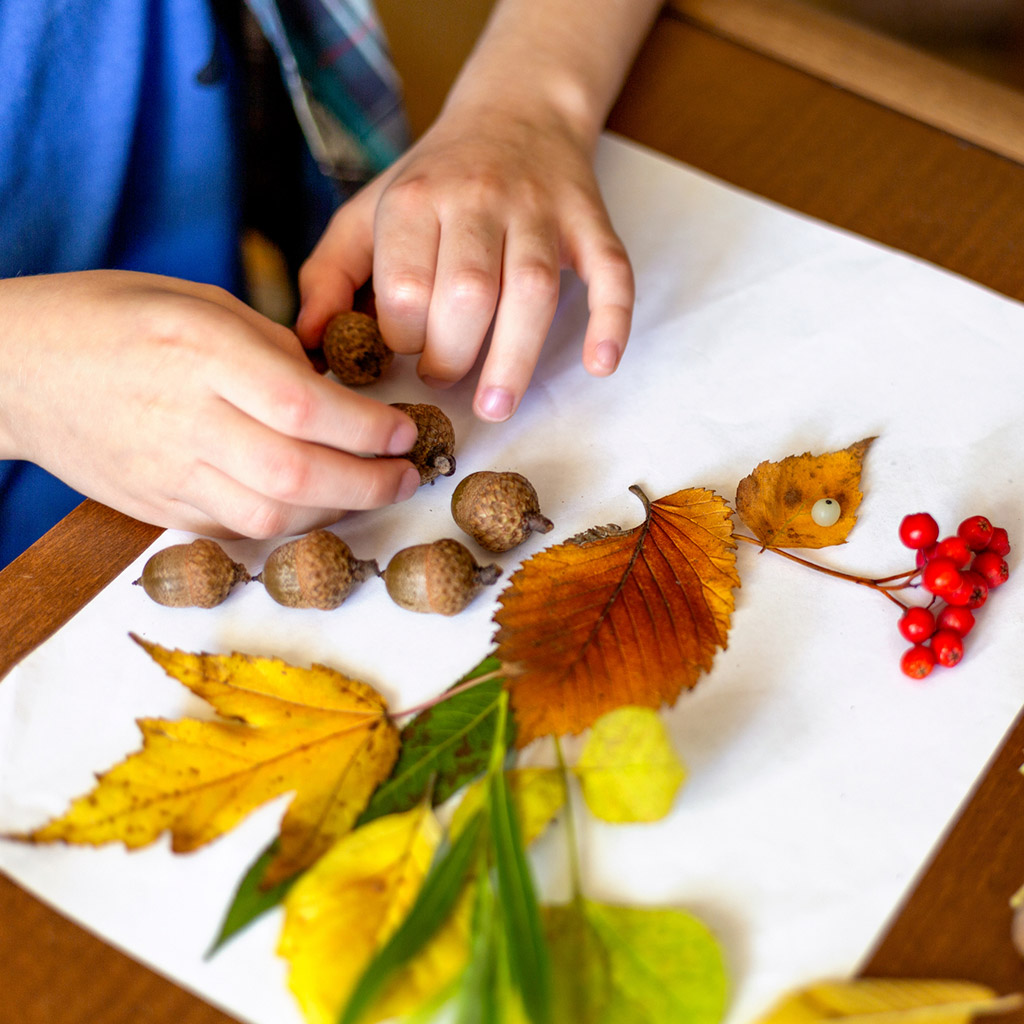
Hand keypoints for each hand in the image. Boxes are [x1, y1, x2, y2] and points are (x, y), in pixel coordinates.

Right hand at [0, 271, 419, 537]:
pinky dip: (287, 524)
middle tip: (406, 474)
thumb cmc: (112, 318)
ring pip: (271, 517)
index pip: (304, 406)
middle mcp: (186, 417)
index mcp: (200, 350)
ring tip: (368, 490)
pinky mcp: (157, 507)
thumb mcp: (201, 303)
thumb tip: (338, 394)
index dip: (367, 428)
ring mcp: (168, 471)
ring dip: (336, 512)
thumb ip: (273, 350)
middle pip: (296, 474)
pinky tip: (315, 506)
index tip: (404, 431)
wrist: (18, 368)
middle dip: (369, 483)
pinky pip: (236, 529)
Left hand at [295, 103, 634, 421]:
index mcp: (415, 199)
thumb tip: (310, 344)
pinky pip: (609, 270)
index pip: (406, 287)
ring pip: (533, 290)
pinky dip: (611, 320)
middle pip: (467, 293)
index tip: (405, 352)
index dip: (402, 338)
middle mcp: (478, 198)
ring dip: (514, 358)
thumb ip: (327, 276)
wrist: (515, 113)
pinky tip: (600, 363)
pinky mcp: (588, 221)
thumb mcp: (364, 215)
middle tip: (444, 379)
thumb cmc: (432, 183)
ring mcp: (540, 210)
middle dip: (451, 356)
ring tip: (497, 406)